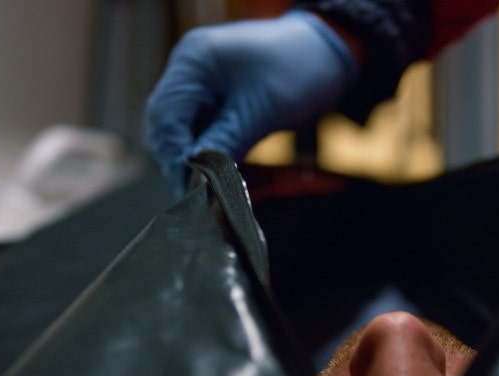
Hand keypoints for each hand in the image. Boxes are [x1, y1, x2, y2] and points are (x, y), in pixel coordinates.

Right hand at [145, 10, 356, 195]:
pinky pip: (209, 136)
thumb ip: (225, 143)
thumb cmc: (300, 70)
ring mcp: (202, 87)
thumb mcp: (262, 110)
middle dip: (188, 164)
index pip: (165, 118)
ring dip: (206, 164)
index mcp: (192, 63)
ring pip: (188, 137)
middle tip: (209, 197)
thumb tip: (197, 180)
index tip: (195, 190)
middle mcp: (190, 73)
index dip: (177, 157)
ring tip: (227, 191)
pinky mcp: (219, 103)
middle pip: (170, 129)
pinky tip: (241, 177)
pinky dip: (222, 157)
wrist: (332, 55)